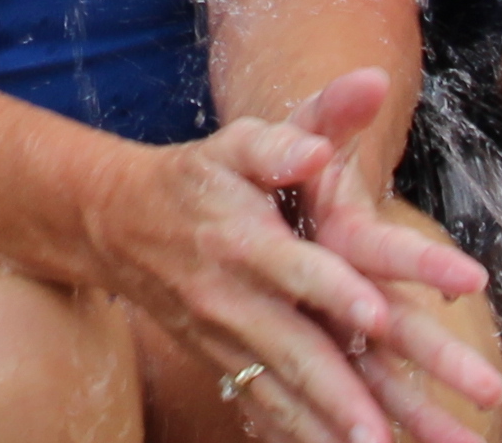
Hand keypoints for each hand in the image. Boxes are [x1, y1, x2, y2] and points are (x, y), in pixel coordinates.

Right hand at [86, 69, 501, 442]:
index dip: (336, 290)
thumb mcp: (238, 141)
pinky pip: (267, 411)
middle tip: (384, 431)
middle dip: (345, 393)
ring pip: (284, 394)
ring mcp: (228, 340)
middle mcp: (236, 298)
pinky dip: (301, 438)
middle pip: (298, 350)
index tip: (379, 313)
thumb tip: (360, 93)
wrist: (117, 225)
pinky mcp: (226, 366)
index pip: (298, 268)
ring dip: (328, 428)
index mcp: (246, 239)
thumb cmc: (196, 177)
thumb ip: (297, 128)